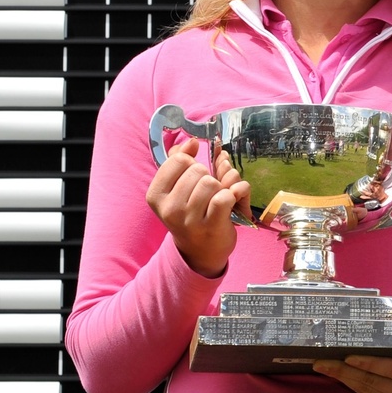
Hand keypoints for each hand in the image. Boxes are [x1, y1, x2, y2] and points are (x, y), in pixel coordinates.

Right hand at [146, 137, 249, 277]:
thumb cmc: (191, 213)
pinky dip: (235, 194)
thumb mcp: (178, 187)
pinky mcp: (211, 226)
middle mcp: (169, 209)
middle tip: (207, 194)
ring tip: (217, 200)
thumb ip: (181, 160)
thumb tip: (192, 142)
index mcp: (156, 195)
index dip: (192, 164)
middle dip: (208, 177)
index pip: (179, 160)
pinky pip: (226, 195)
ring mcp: (190, 220)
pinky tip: (232, 203)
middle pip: (198, 170)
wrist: (201, 250)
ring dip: (221, 187)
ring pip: (212, 182)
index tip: (192, 178)